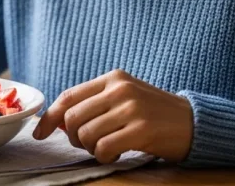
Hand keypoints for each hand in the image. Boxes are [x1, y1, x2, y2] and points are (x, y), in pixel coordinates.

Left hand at [33, 69, 193, 163]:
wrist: (194, 122)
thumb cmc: (153, 114)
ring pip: (87, 134)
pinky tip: (117, 154)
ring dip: (92, 149)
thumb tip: (59, 122)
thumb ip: (95, 104)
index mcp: (113, 78)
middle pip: (74, 118)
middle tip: (90, 145)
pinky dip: (105, 156)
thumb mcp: (124, 98)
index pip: (69, 96)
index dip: (50, 117)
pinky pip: (104, 148)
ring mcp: (131, 108)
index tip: (40, 133)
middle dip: (74, 138)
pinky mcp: (142, 129)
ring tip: (108, 148)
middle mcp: (120, 89)